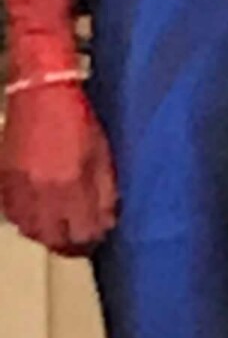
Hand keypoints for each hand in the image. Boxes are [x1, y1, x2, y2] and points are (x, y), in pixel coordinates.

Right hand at [0, 82, 117, 254]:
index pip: (82, 232)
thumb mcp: (102, 153)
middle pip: (54, 239)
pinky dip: (24, 221)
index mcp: (73, 183)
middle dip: (69, 245)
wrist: (40, 93)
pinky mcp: (3, 181)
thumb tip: (107, 222)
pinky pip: (11, 215)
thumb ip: (105, 191)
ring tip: (58, 229)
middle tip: (78, 241)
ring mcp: (19, 188)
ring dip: (46, 235)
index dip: (92, 240)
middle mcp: (43, 191)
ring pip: (30, 232)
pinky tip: (37, 214)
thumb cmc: (76, 119)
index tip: (97, 236)